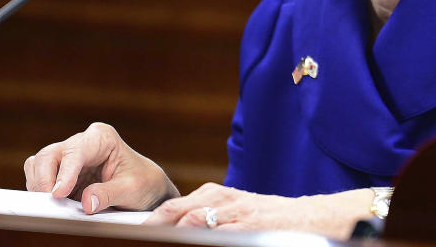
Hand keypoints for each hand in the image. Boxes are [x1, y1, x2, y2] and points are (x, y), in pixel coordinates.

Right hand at [23, 122, 178, 213]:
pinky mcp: (61, 175)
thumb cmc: (142, 182)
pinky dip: (40, 192)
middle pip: (49, 155)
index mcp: (101, 138)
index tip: (58, 193)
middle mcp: (81, 143)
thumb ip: (109, 194)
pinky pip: (39, 179)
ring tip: (50, 206)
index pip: (76, 151)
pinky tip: (50, 205)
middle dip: (44, 179)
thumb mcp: (131, 188)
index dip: (65, 172)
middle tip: (48, 203)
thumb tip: (87, 203)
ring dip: (39, 186)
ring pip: (39, 165)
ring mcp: (68, 159)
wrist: (145, 188)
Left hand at [144, 183, 373, 239]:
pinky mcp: (246, 225)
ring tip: (149, 239)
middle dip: (152, 228)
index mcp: (213, 195)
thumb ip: (206, 216)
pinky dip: (197, 237)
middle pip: (174, 213)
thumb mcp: (233, 211)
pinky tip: (184, 241)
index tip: (128, 233)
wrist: (307, 217)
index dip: (148, 222)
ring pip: (191, 221)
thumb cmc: (267, 217)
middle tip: (133, 237)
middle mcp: (219, 199)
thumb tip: (173, 228)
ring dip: (170, 232)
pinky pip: (215, 234)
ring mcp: (232, 213)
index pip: (170, 208)